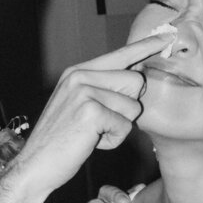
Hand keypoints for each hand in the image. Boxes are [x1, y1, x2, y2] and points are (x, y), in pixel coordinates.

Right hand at [0, 32, 171, 202]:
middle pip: (136, 82)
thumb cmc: (61, 141)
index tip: (167, 36)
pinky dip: (113, 140)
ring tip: (92, 134)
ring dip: (119, 127)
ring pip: (133, 107)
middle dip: (127, 108)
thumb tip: (137, 81)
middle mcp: (80, 76)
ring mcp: (84, 92)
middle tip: (101, 123)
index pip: (120, 54)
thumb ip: (102, 89)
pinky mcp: (91, 112)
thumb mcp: (78, 105)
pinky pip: (125, 126)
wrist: (35, 165)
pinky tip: (91, 142)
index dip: (146, 46)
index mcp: (78, 72)